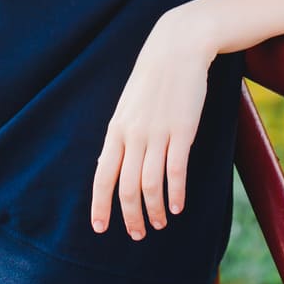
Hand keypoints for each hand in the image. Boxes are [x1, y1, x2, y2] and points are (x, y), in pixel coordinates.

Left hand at [90, 7, 217, 239]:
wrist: (177, 48)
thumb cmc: (152, 77)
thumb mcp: (128, 105)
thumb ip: (121, 134)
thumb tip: (111, 162)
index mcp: (116, 129)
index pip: (103, 175)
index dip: (100, 204)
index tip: (100, 228)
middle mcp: (133, 134)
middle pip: (127, 187)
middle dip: (130, 216)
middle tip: (137, 235)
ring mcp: (158, 133)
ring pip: (151, 184)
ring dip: (153, 210)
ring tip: (159, 224)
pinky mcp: (182, 130)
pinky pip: (176, 170)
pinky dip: (175, 193)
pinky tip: (176, 207)